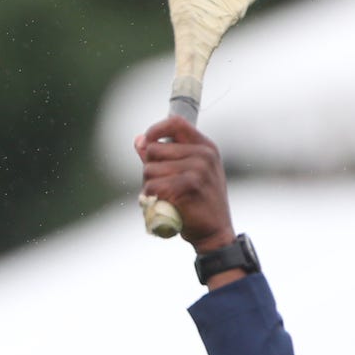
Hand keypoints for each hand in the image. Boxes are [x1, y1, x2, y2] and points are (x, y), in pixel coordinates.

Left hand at [134, 117, 236, 251]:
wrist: (215, 232)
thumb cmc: (197, 203)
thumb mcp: (187, 173)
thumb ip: (163, 156)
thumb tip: (139, 140)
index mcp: (205, 146)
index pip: (175, 122)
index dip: (155, 129)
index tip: (146, 142)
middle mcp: (203, 154)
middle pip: (153, 150)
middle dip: (149, 170)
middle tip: (162, 187)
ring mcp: (198, 169)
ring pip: (149, 169)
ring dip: (149, 186)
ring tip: (165, 198)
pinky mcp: (188, 185)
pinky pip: (152, 186)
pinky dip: (151, 199)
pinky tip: (164, 205)